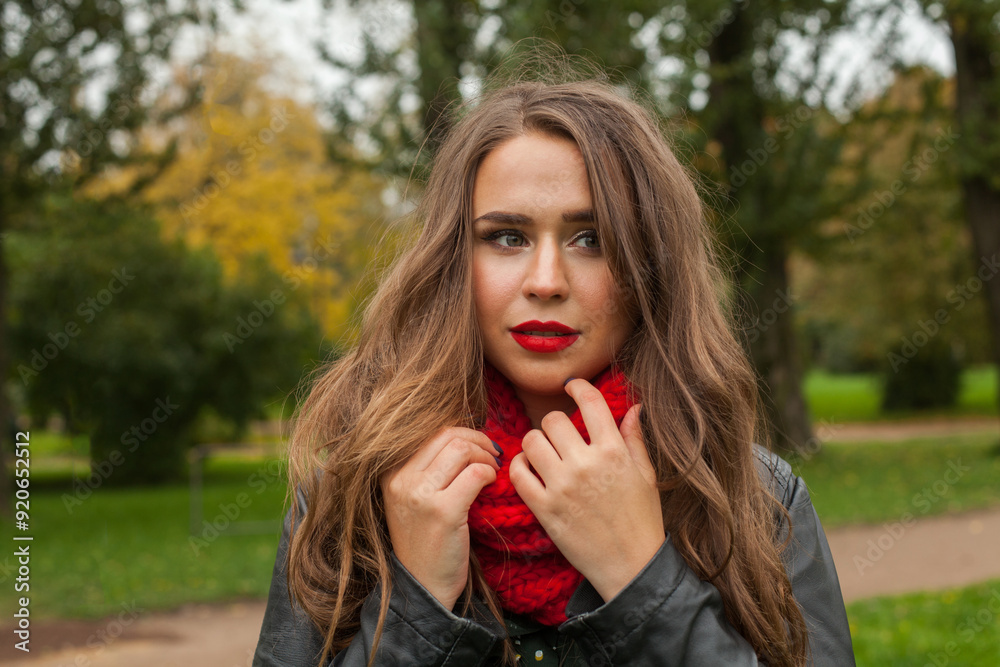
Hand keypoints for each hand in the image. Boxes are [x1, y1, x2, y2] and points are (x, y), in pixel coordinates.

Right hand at [380, 426, 500, 610]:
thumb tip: (465, 439)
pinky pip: (476, 475)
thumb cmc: (425, 542)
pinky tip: (491, 484)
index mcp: (391, 474)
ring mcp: (420, 495)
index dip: (463, 434)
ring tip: (493, 470)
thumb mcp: (414, 500)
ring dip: (485, 456)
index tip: (479, 446)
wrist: (423, 586)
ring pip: (462, 450)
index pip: (431, 433)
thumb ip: (429, 470)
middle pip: (448, 436)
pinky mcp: (443, 512)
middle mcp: (401, 481)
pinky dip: (490, 474)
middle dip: (478, 440)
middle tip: (492, 455)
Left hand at [508, 379, 664, 601]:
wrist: (631, 566)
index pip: (590, 402)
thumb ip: (634, 439)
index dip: (578, 387)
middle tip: (560, 435)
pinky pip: (518, 474)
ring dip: (536, 443)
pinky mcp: (544, 509)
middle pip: (553, 420)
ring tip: (544, 452)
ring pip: (531, 442)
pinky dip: (519, 466)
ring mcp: (562, 487)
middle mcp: (586, 465)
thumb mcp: (645, 475)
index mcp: (614, 452)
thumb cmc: (641, 519)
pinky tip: (529, 469)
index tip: (572, 386)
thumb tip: (634, 407)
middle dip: (555, 423)